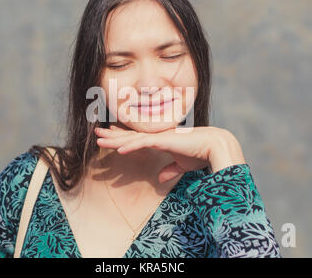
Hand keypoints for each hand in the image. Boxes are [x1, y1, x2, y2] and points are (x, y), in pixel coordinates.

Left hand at [94, 125, 245, 182]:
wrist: (214, 146)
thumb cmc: (200, 153)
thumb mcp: (182, 165)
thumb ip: (170, 169)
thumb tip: (160, 178)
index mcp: (159, 140)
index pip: (136, 138)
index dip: (122, 137)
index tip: (109, 136)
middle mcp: (156, 136)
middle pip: (129, 135)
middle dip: (112, 135)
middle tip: (96, 133)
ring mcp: (159, 137)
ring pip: (132, 138)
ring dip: (114, 139)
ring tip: (98, 139)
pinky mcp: (164, 140)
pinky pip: (143, 143)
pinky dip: (130, 146)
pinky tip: (118, 149)